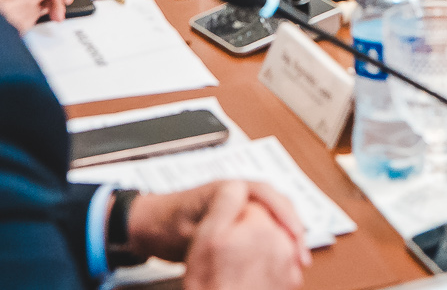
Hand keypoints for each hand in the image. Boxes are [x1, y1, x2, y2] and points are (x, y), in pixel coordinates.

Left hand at [129, 181, 306, 279]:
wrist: (146, 227)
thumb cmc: (163, 224)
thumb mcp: (190, 226)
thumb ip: (216, 220)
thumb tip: (240, 217)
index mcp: (226, 188)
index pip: (266, 193)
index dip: (284, 214)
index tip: (294, 235)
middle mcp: (235, 193)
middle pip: (275, 204)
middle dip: (292, 227)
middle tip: (300, 254)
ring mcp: (236, 206)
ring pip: (272, 216)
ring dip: (286, 235)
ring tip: (295, 259)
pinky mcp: (234, 220)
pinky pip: (262, 226)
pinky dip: (274, 241)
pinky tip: (279, 258)